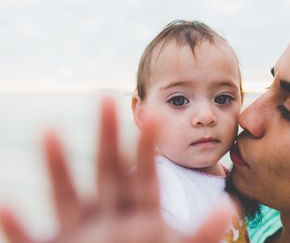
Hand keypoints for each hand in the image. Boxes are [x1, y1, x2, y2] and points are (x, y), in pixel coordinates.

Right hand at [0, 98, 230, 242]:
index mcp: (140, 213)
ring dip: (58, 167)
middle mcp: (109, 214)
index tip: (156, 114)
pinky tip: (4, 207)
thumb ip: (198, 235)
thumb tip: (228, 208)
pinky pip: (32, 238)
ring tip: (49, 131)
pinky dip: (17, 226)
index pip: (145, 174)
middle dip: (108, 138)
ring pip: (68, 195)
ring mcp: (81, 230)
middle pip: (108, 172)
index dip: (149, 147)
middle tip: (108, 98)